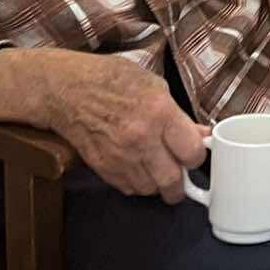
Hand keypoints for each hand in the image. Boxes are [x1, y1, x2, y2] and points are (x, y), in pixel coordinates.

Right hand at [0, 48, 210, 200]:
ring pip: (150, 189)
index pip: (192, 152)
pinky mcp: (102, 168)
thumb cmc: (112, 80)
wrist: (68, 89)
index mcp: (159, 112)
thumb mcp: (155, 86)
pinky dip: (137, 183)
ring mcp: (119, 156)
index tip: (195, 153)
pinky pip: (128, 188)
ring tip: (157, 168)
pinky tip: (138, 167)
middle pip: (172, 181)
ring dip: (158, 183)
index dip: (198, 156)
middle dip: (181, 183)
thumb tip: (201, 135)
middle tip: (182, 175)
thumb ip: (180, 116)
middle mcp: (141, 138)